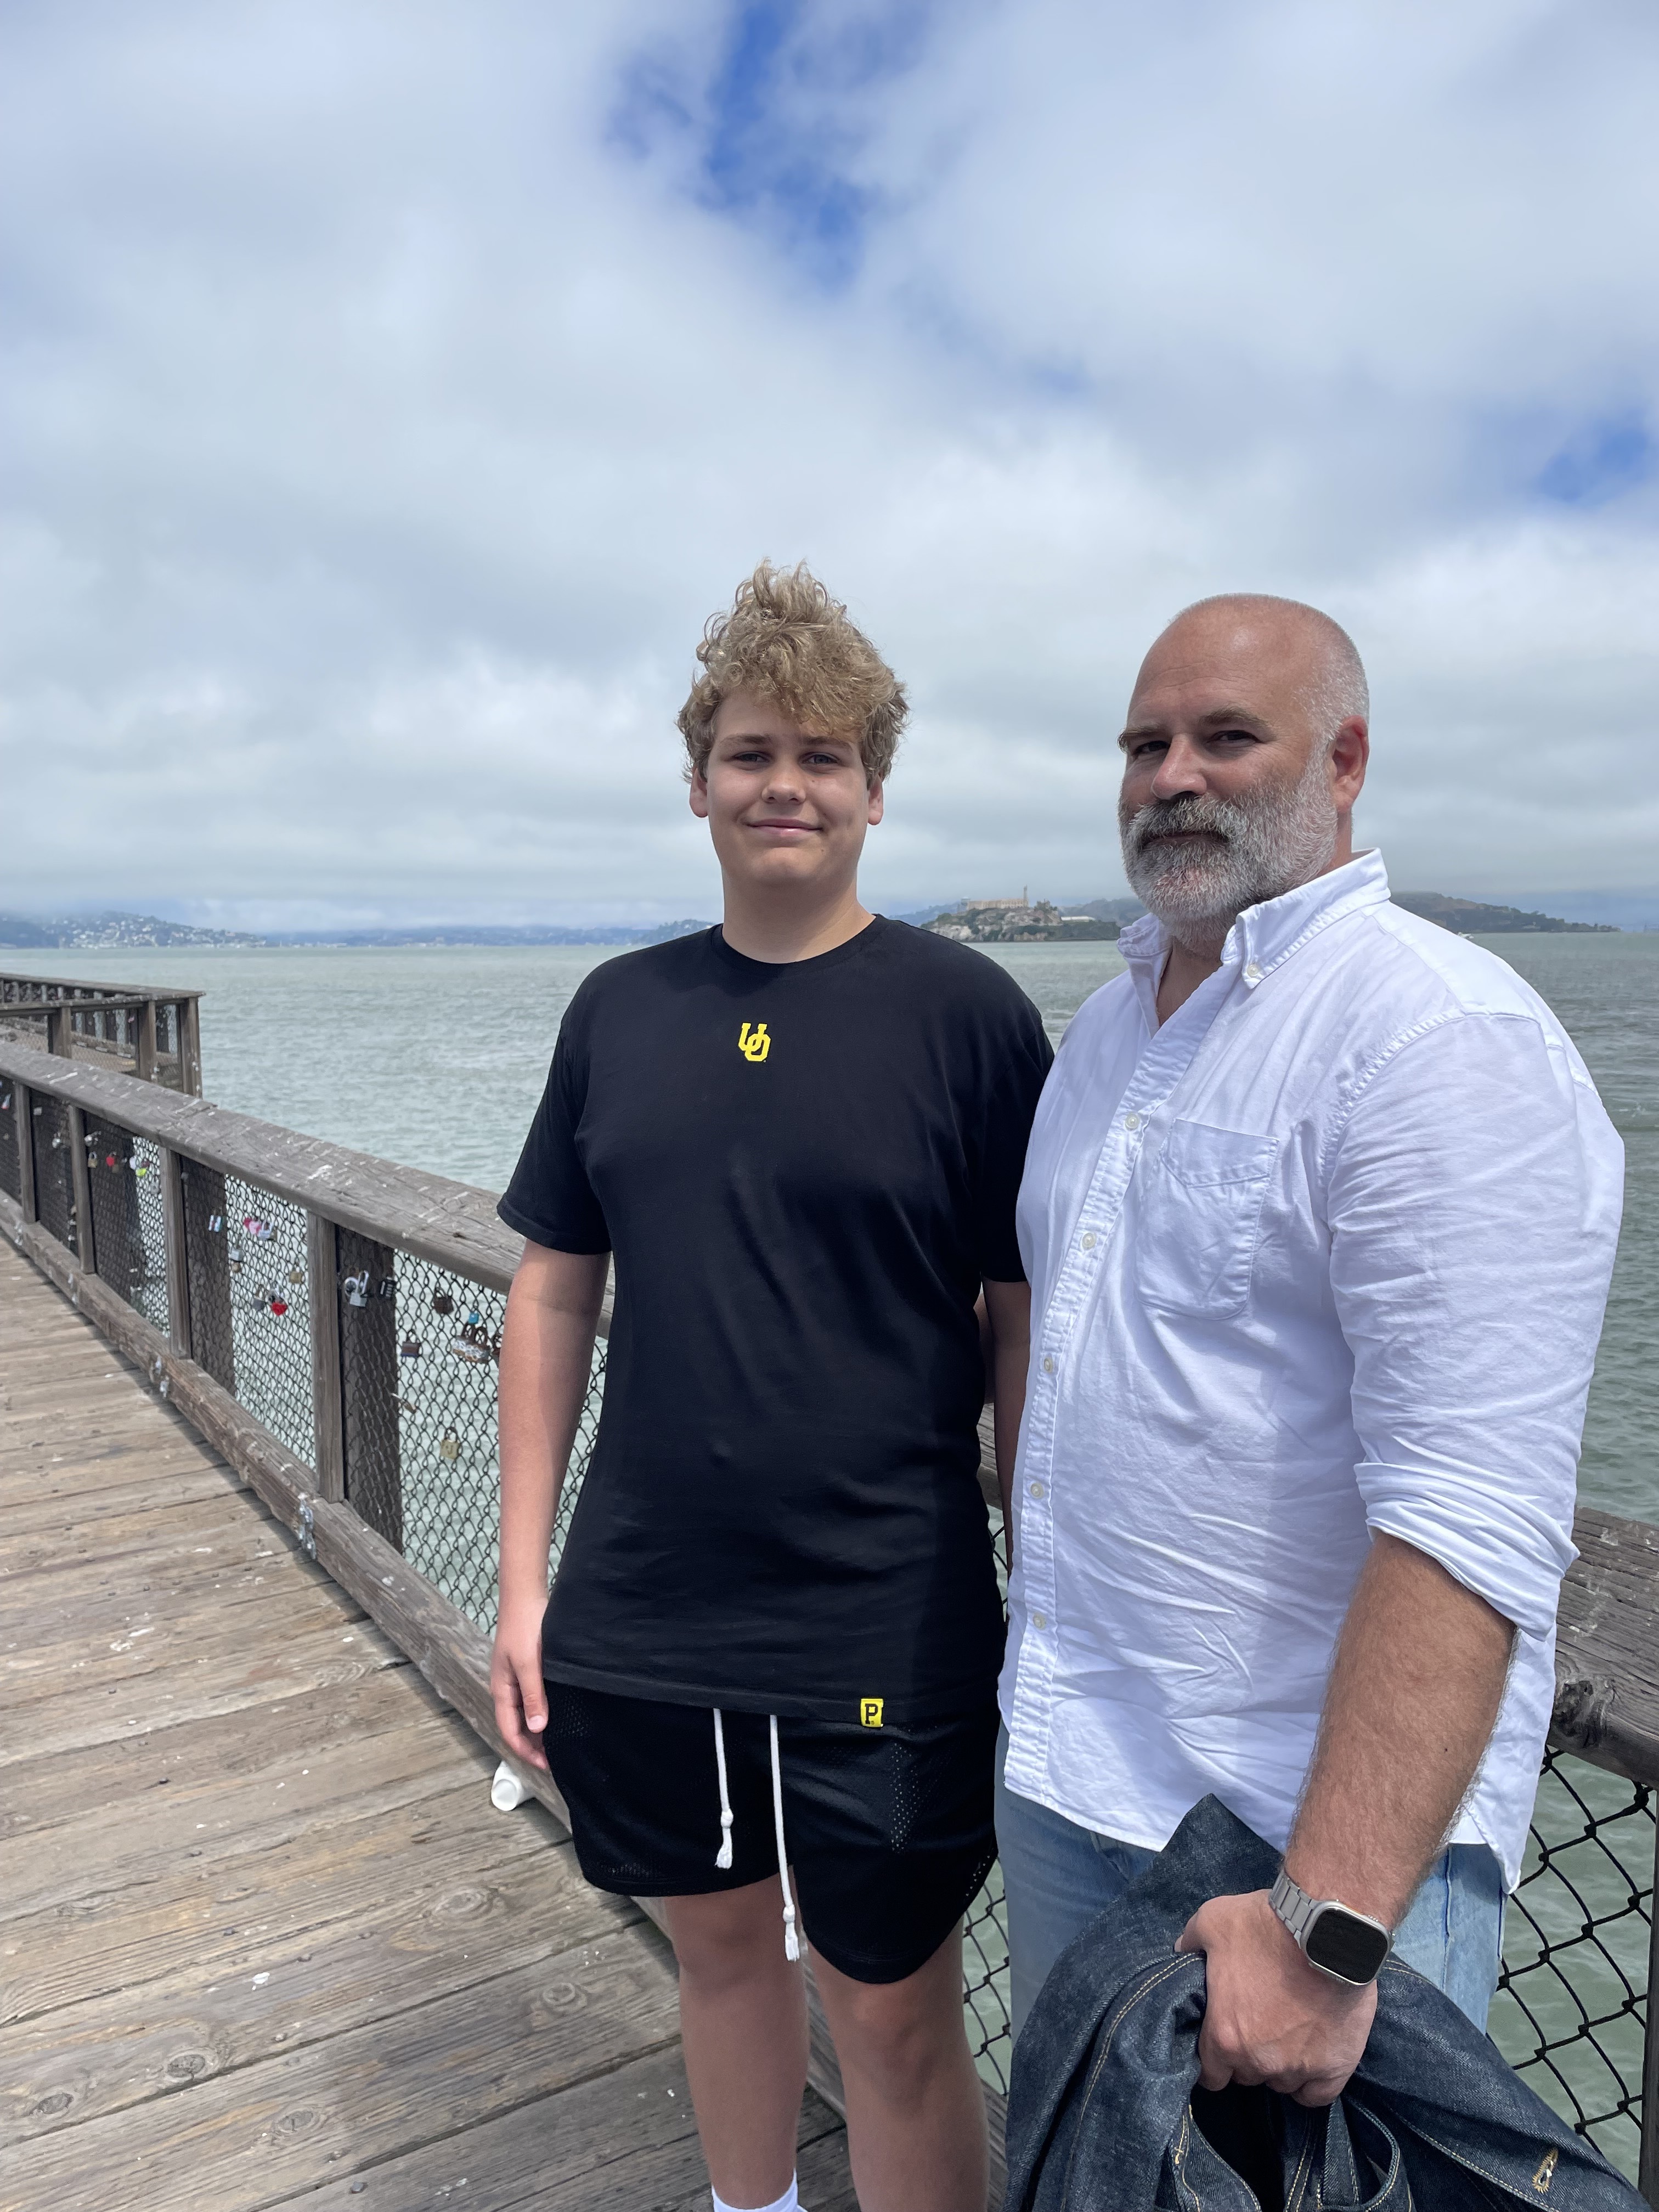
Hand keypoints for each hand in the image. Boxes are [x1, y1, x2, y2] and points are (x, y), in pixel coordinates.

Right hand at [490, 1594, 549, 1769]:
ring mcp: (516, 1678)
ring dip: (540, 1728)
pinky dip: (543, 1711)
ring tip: (561, 1741)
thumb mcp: (529, 1664)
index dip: (526, 1752)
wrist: (525, 1596)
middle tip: (558, 1757)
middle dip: (534, 1744)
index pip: (510, 1731)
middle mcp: (507, 1688)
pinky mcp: (527, 1668)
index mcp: (502, 1690)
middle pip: (517, 1725)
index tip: (547, 1765)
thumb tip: (538, 1728)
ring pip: (526, 1712)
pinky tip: (560, 1713)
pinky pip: (533, 1698)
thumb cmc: (525, 1627)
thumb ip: (533, 1696)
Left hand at [1175, 1890, 1376, 2106]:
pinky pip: (1316, 2094)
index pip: (1210, 2074)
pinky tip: (1310, 2057)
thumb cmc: (1266, 1926)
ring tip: (1288, 2030)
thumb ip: (1191, 1942)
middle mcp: (1259, 2062)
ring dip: (1280, 2063)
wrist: (1329, 1930)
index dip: (1214, 2058)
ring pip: (1281, 2082)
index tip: (1222, 2039)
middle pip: (1246, 2076)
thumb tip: (1181, 1953)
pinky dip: (1311, 2081)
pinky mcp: (1334, 2069)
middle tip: (1258, 2022)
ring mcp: (1298, 2069)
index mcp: (1223, 2036)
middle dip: (1247, 2055)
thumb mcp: (1212, 1921)